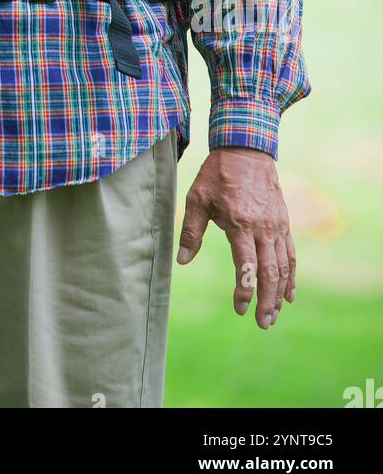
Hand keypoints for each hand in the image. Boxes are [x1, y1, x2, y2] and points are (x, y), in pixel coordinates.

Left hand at [177, 146, 295, 328]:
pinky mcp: (284, 223)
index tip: (240, 309)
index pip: (246, 266)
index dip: (244, 291)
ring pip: (283, 267)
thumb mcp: (198, 197)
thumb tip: (181, 261)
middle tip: (263, 323)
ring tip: (274, 315)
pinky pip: (290, 254)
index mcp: (240, 224)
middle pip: (270, 272)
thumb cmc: (218, 174)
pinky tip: (289, 294)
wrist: (247, 150)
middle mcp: (263, 228)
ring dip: (280, 293)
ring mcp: (276, 226)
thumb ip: (190, 231)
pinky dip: (291, 276)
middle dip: (267, 301)